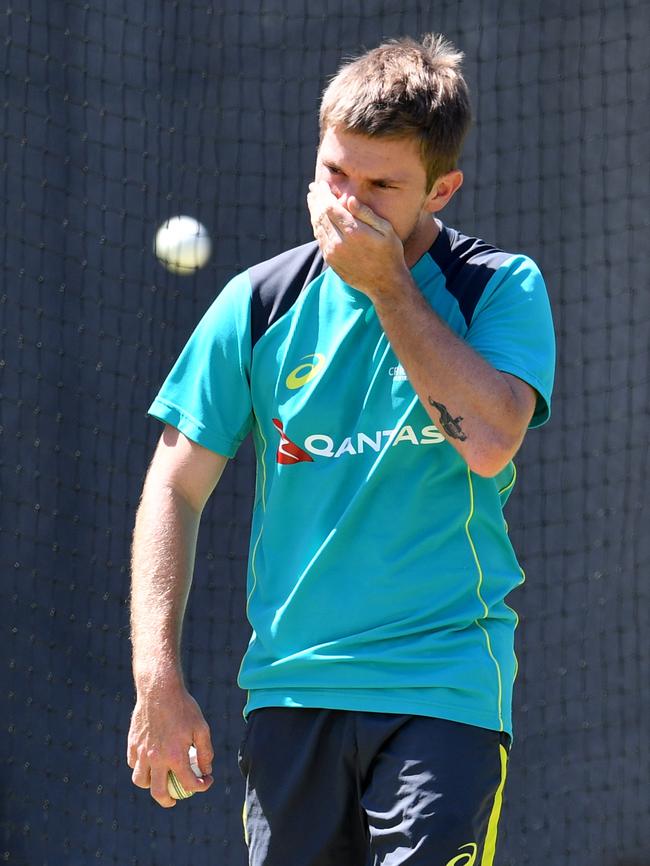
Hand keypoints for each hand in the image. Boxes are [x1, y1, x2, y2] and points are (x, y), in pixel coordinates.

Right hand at [127, 681, 213, 807]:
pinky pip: (133, 764)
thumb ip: (206, 752)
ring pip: (140, 781)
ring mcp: (142, 752)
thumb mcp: (201, 728)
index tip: (206, 781)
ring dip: (151, 785)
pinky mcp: (132, 744)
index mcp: (175, 756)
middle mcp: (156, 759)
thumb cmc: (184, 708)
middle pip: (158, 792)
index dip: (201, 786)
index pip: (188, 783)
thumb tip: (206, 770)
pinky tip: (150, 762)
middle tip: (174, 799)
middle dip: (169, 800)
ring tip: (159, 781)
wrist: (159, 690)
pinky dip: (141, 768)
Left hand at [307, 182, 408, 298]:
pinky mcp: (331, 262)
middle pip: (320, 215)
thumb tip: (349, 199)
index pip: (330, 207)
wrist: (385, 284)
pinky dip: (317, 226)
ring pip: (317, 227)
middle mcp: (339, 243)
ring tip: (313, 199)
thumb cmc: (390, 254)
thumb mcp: (386, 230)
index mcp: (353, 232)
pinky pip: (319, 239)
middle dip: (316, 199)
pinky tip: (318, 218)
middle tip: (314, 188)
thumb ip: (366, 214)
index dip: (324, 194)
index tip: (322, 184)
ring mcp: (333, 254)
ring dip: (313, 211)